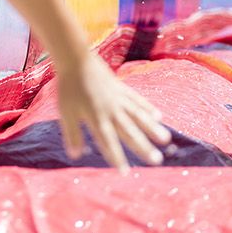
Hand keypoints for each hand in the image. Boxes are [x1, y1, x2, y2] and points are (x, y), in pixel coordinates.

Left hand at [58, 54, 169, 172]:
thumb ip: (72, 134)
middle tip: (157, 161)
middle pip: (130, 132)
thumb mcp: (65, 113)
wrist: (77, 59)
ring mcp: (120, 99)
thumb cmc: (68, 88)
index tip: (125, 172)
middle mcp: (112, 110)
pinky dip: (148, 108)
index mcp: (97, 118)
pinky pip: (138, 101)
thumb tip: (76, 155)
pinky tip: (158, 116)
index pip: (108, 142)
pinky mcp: (123, 89)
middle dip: (143, 147)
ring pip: (139, 117)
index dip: (117, 158)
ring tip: (166, 140)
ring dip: (152, 129)